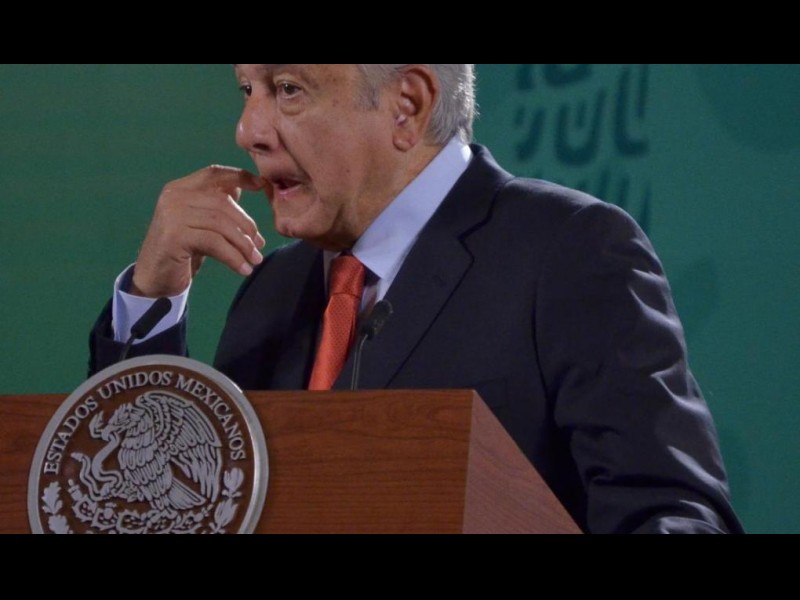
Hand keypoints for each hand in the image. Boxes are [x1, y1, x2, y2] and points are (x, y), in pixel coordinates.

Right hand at [131, 165, 266, 297]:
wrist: (155, 280)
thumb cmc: (182, 252)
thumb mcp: (202, 224)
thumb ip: (219, 205)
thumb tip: (251, 186)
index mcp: (180, 189)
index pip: (214, 174)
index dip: (241, 176)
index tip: (263, 185)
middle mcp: (173, 197)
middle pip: (223, 203)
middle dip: (246, 225)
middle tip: (259, 245)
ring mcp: (171, 215)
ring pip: (221, 224)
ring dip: (243, 244)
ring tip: (254, 260)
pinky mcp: (174, 236)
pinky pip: (214, 243)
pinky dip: (233, 257)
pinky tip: (243, 269)